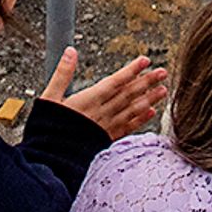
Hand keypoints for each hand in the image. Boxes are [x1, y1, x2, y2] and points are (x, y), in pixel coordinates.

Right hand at [42, 46, 167, 140]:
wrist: (51, 159)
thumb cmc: (47, 129)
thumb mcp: (49, 98)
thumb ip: (62, 74)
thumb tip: (70, 52)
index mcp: (88, 100)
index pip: (115, 81)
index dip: (131, 70)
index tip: (145, 60)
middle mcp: (101, 113)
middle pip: (128, 94)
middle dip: (146, 82)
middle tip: (163, 72)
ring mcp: (105, 127)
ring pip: (132, 110)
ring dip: (149, 99)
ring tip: (163, 90)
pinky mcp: (105, 140)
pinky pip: (127, 128)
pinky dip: (140, 120)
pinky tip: (150, 114)